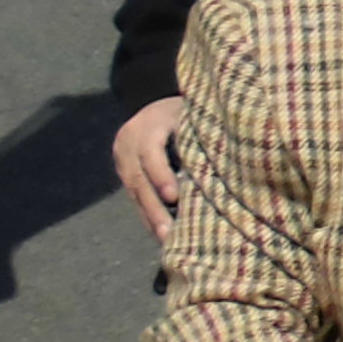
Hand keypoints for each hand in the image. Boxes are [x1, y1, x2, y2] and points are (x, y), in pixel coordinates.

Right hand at [114, 95, 185, 232]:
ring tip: (165, 240)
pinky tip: (158, 233)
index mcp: (148, 124)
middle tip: (168, 233)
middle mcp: (128, 141)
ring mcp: (122, 157)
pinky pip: (133, 195)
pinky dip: (147, 214)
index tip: (174, 198)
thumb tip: (220, 171)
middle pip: (138, 178)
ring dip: (150, 217)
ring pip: (134, 191)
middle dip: (154, 208)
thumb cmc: (188, 111)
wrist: (156, 101)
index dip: (161, 175)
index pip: (151, 153)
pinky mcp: (123, 170)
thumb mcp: (193, 117)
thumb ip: (198, 140)